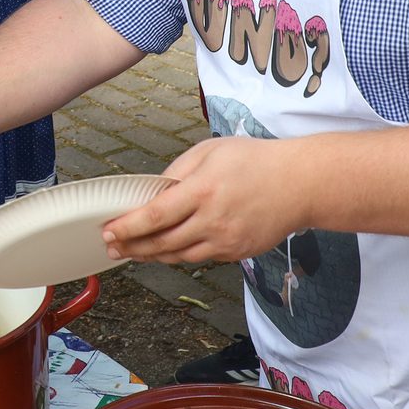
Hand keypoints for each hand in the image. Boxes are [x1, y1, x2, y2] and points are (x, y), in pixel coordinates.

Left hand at [100, 135, 307, 264]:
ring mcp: (226, 241)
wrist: (301, 184)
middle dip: (131, 247)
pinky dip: (181, 254)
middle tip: (112, 247)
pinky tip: (167, 249)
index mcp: (203, 190)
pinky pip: (201, 257)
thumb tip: (152, 192)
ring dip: (152, 256)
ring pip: (178, 256)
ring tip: (132, 252)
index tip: (108, 231)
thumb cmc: (256, 161)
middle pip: (161, 243)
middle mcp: (213, 220)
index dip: (127, 227)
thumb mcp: (210, 151)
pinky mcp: (237, 253)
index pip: (155, 216)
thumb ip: (177, 172)